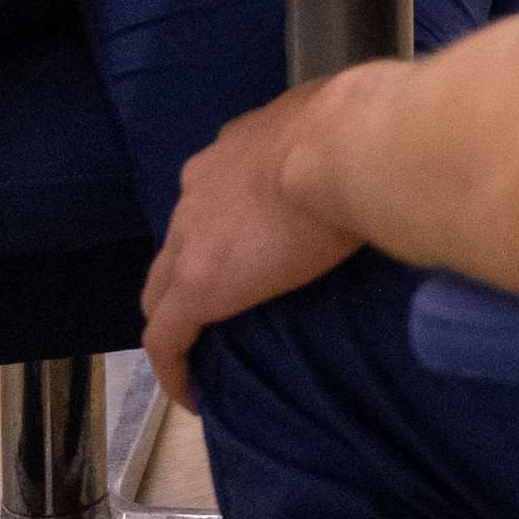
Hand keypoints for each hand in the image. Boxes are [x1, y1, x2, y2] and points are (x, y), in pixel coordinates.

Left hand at [143, 78, 373, 407]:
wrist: (342, 146)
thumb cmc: (355, 130)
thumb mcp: (334, 123)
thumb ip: (327, 140)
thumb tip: (354, 148)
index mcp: (233, 151)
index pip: (213, 198)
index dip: (223, 232)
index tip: (247, 258)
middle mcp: (199, 187)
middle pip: (176, 244)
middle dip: (190, 274)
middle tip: (224, 308)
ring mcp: (190, 236)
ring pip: (163, 286)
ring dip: (180, 314)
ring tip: (207, 349)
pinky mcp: (194, 288)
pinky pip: (166, 338)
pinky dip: (175, 367)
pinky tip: (193, 396)